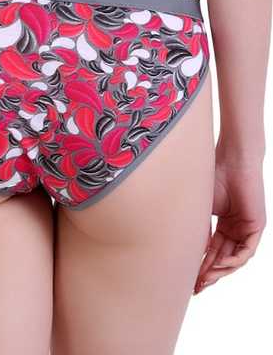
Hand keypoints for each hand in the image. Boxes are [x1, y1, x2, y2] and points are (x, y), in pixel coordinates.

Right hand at [193, 154, 265, 292]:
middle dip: (209, 273)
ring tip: (205, 278)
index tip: (189, 278)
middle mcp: (236, 227)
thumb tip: (193, 254)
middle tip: (196, 287)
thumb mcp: (203, 209)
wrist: (232, 159)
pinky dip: (233, 261)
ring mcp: (247, 228)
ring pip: (234, 258)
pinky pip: (246, 251)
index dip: (201, 265)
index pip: (213, 250)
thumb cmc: (215, 176)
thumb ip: (200, 231)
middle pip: (223, 257)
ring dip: (220, 270)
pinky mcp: (256, 226)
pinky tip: (220, 266)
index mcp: (223, 223)